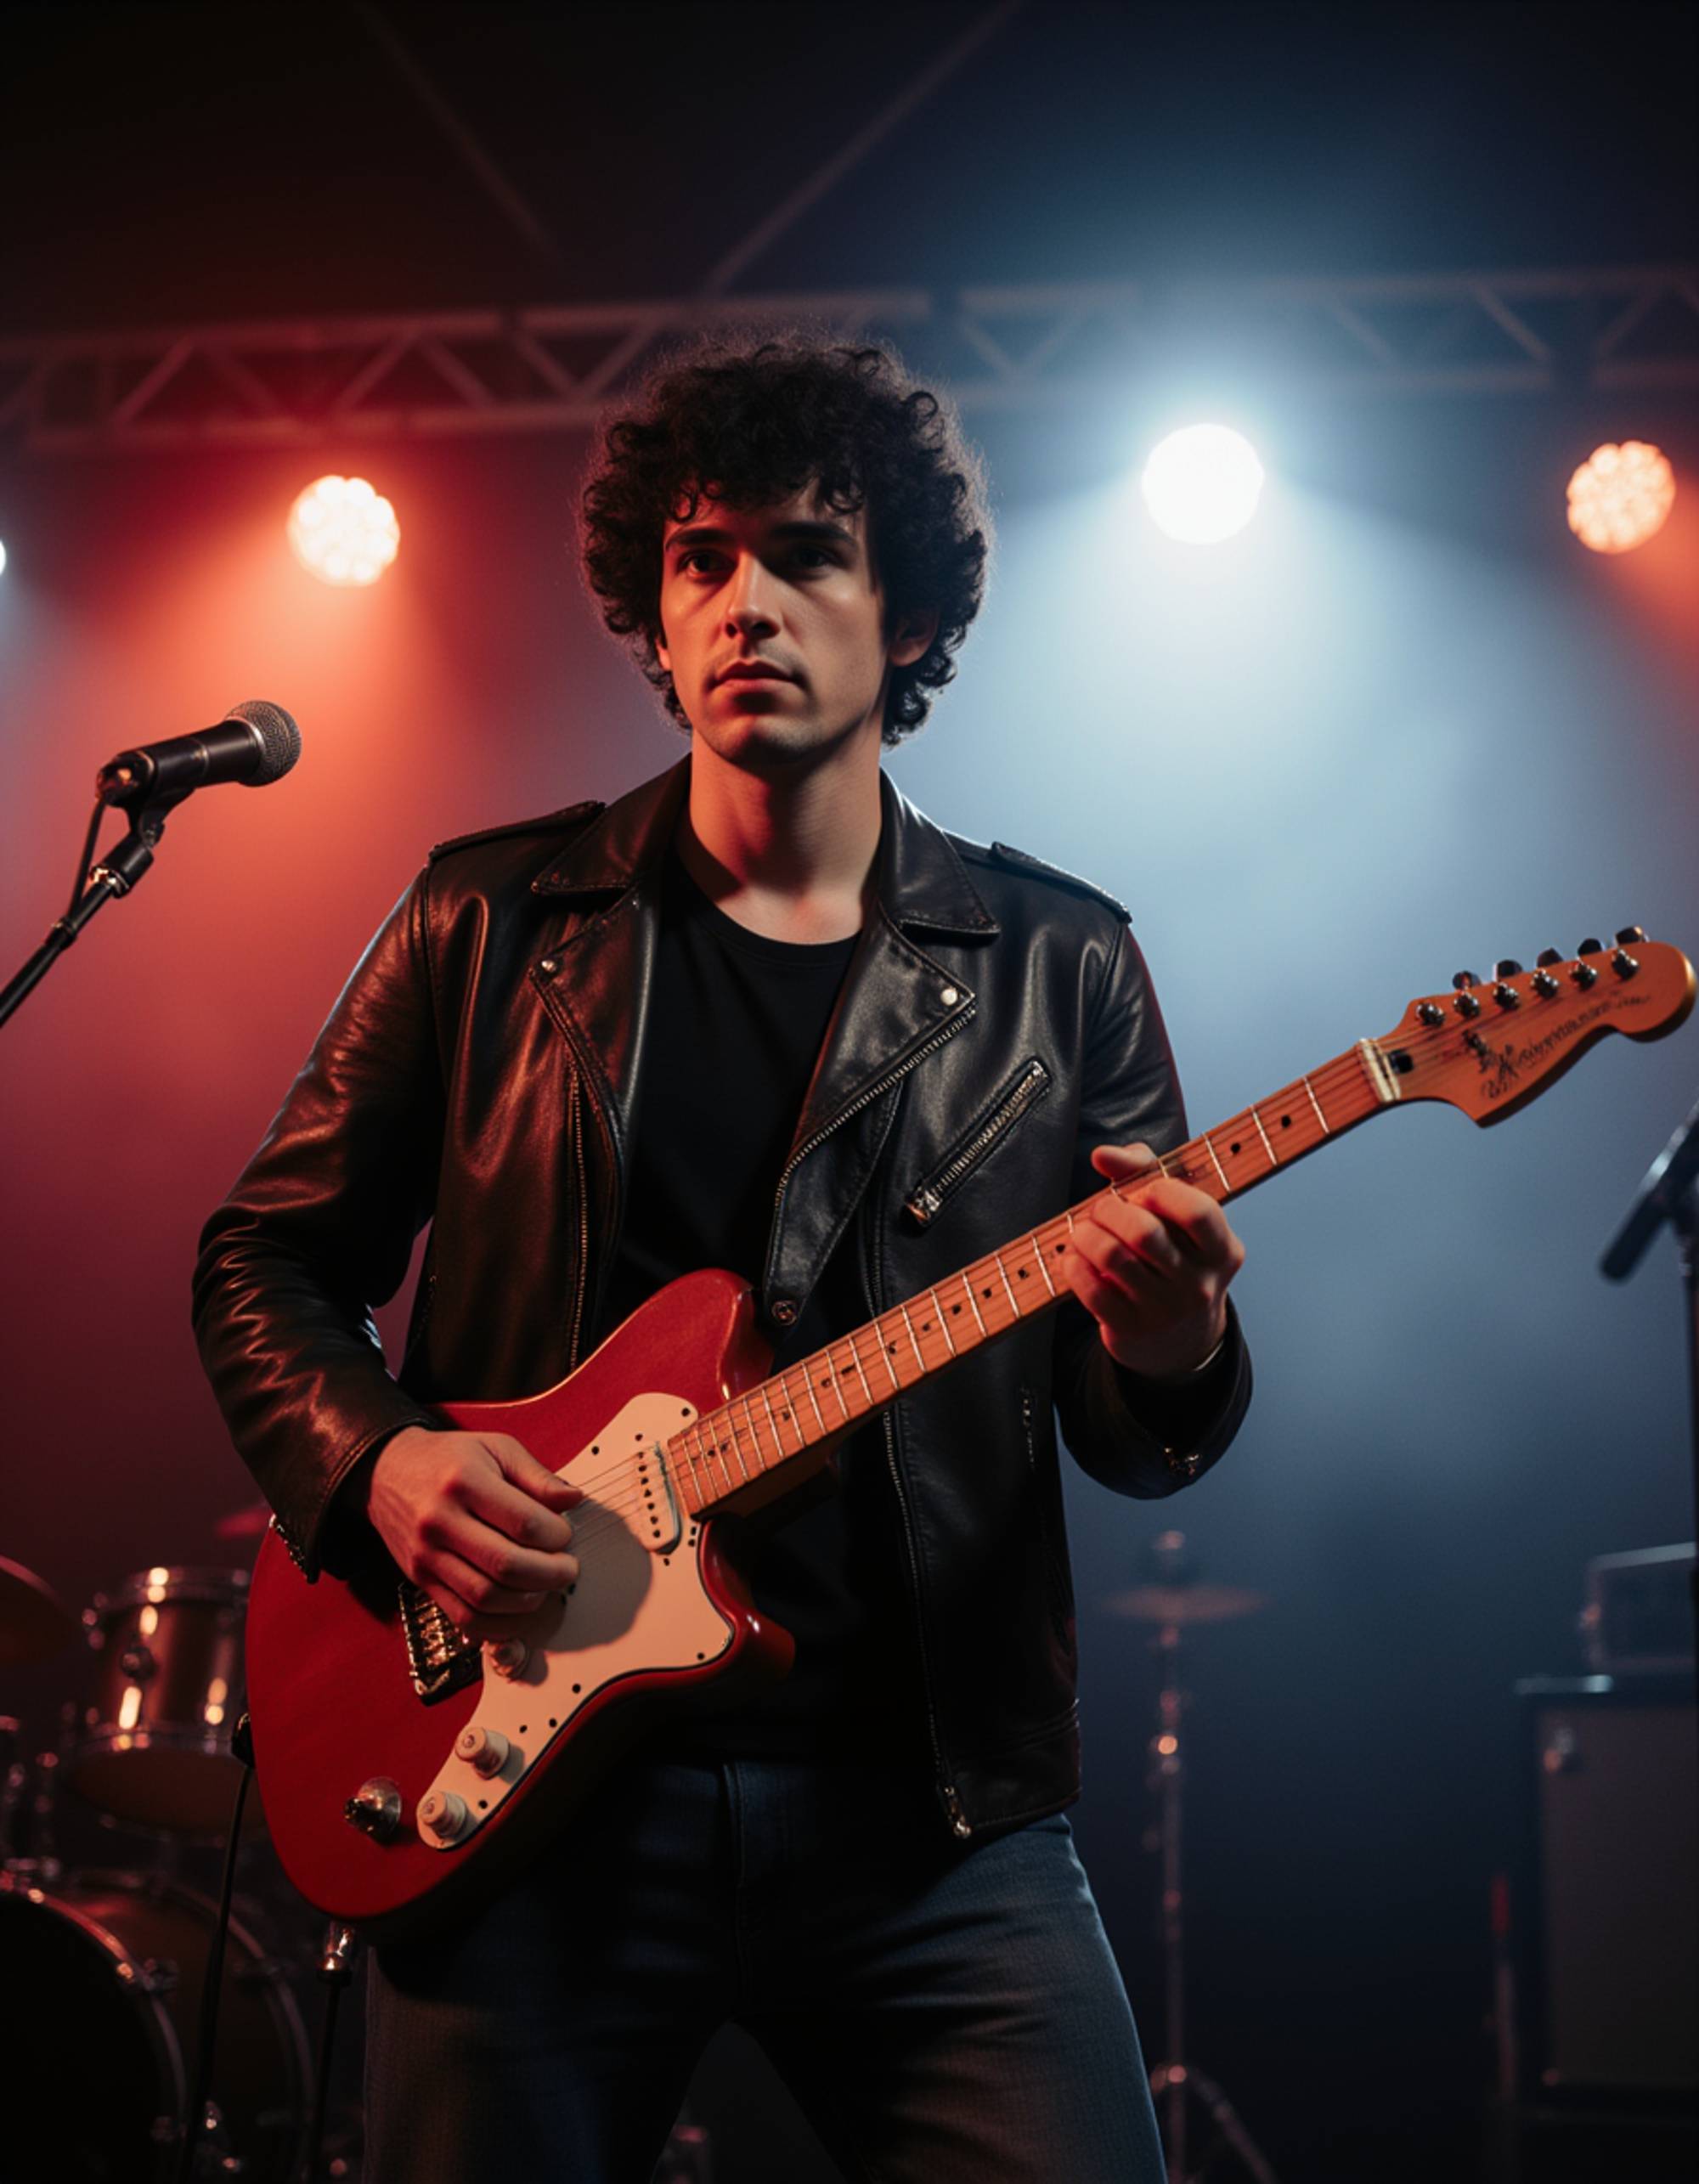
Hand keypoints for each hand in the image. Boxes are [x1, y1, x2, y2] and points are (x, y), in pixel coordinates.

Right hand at [363, 1426, 582, 1641]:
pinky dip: (498, 1625)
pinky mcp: (420, 1580)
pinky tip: (518, 1610)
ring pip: (485, 1597)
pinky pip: (462, 1618)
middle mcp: (440, 1521)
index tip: (565, 1534)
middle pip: (506, 1565)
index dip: (557, 1535)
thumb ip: (537, 1475)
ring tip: (545, 1586)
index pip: (523, 1522)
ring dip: (527, 1601)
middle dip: (550, 1573)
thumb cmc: (450, 1459)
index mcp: (464, 1481)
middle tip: (568, 1568)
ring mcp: (427, 1555)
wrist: (386, 1471)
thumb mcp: (496, 1448)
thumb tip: (574, 1500)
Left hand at [1058, 1141, 1244, 1381]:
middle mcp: (1198, 1284)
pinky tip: (1076, 1257)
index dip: (1160, 1191)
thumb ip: (1143, 1170)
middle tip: (1101, 1209)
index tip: (1142, 1192)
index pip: (1197, 1212)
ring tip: (1084, 1231)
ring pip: (1111, 1256)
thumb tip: (1102, 1155)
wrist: (1179, 1337)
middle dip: (1109, 1209)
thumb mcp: (1177, 1215)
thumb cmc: (1173, 1254)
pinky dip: (1074, 1264)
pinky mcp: (1131, 1329)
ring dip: (1086, 1234)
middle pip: (1144, 1232)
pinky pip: (1091, 1289)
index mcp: (1222, 1251)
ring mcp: (1165, 1311)